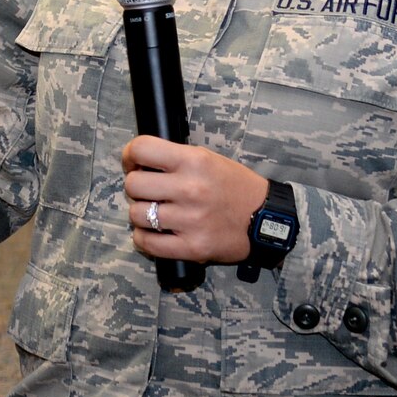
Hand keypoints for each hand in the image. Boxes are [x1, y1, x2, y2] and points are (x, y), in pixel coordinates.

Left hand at [121, 135, 268, 265]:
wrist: (266, 219)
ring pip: (136, 214)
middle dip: (136, 187)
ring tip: (154, 213)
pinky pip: (148, 243)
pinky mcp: (192, 247)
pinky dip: (143, 239)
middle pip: (133, 184)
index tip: (133, 163)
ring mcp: (190, 220)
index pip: (141, 149)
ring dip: (140, 214)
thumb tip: (138, 162)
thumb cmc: (234, 186)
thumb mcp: (207, 159)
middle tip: (148, 191)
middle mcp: (190, 189)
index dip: (130, 156)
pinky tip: (152, 233)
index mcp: (194, 161)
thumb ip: (175, 159)